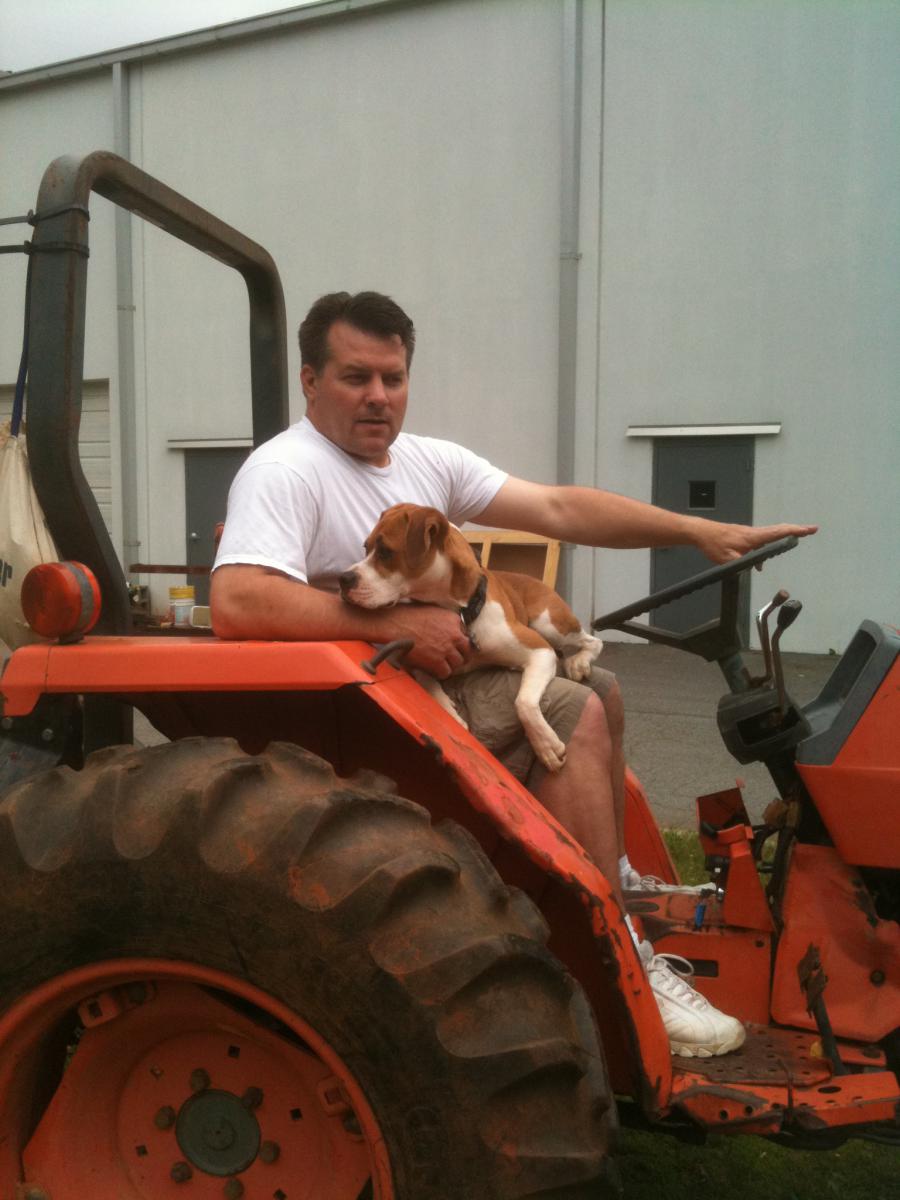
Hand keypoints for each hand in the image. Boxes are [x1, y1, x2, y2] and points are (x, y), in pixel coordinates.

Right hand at [386, 605, 472, 677]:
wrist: (395, 624)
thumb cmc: (407, 617)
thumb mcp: (431, 611)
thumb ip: (442, 620)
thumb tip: (442, 631)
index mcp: (453, 619)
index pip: (464, 633)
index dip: (457, 642)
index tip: (451, 645)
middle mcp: (454, 634)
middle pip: (466, 650)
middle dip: (460, 655)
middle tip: (452, 659)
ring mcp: (447, 648)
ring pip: (458, 662)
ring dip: (450, 665)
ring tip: (441, 665)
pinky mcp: (438, 661)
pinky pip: (446, 672)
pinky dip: (440, 673)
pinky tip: (433, 670)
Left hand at [691, 520, 817, 564]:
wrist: (701, 532)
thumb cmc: (713, 543)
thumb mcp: (728, 560)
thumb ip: (743, 565)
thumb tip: (755, 568)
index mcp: (753, 537)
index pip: (778, 533)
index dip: (795, 531)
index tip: (809, 530)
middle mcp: (753, 533)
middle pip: (779, 530)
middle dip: (796, 530)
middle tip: (811, 530)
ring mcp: (749, 534)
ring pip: (770, 536)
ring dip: (782, 538)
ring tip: (795, 539)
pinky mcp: (744, 537)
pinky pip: (760, 541)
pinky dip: (766, 548)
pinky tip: (759, 563)